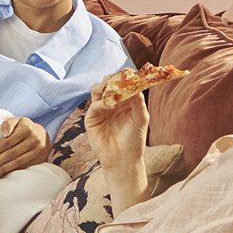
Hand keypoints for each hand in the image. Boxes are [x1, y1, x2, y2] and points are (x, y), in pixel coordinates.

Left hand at [0, 115, 49, 178]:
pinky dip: (13, 171)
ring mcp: (39, 150)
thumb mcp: (17, 121)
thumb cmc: (25, 127)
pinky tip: (4, 174)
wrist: (43, 134)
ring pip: (19, 162)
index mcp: (27, 129)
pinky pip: (25, 166)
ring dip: (4, 169)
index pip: (8, 141)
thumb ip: (8, 124)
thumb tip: (4, 134)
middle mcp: (34, 139)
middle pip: (13, 153)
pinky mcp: (41, 159)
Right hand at [83, 81, 149, 213]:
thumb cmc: (134, 140)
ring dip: (103, 87)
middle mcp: (112, 102)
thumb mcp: (141, 118)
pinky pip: (93, 105)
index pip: (122, 83)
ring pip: (97, 90)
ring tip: (111, 90)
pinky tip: (107, 106)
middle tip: (118, 79)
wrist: (123, 159)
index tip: (129, 72)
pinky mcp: (91, 118)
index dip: (125, 76)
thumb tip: (135, 83)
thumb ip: (138, 101)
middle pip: (108, 83)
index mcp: (125, 100)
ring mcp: (101, 109)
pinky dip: (100, 103)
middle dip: (112, 78)